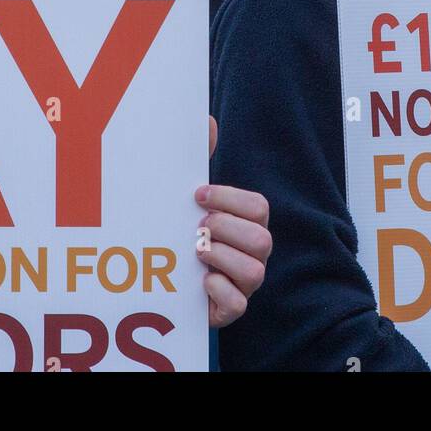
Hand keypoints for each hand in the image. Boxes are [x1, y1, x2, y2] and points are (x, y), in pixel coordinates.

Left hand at [196, 116, 271, 327]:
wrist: (169, 275)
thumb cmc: (187, 229)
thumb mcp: (194, 196)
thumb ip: (203, 160)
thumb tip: (206, 121)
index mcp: (250, 222)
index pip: (258, 206)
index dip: (229, 199)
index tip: (197, 195)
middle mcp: (255, 253)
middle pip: (262, 239)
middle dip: (225, 228)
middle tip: (197, 226)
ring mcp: (245, 283)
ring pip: (254, 272)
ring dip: (220, 257)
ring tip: (196, 251)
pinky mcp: (231, 309)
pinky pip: (238, 305)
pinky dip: (218, 291)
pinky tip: (200, 280)